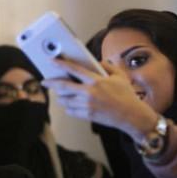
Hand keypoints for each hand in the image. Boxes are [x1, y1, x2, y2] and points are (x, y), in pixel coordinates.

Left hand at [42, 58, 158, 142]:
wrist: (131, 116)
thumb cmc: (126, 95)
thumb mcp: (120, 76)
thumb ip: (107, 66)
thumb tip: (96, 61)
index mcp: (96, 80)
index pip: (74, 70)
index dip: (61, 65)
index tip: (51, 62)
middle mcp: (89, 92)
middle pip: (63, 86)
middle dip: (51, 83)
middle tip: (45, 81)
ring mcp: (86, 105)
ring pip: (64, 100)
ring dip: (61, 96)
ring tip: (61, 94)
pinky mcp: (86, 115)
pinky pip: (70, 111)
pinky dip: (68, 107)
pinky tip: (72, 104)